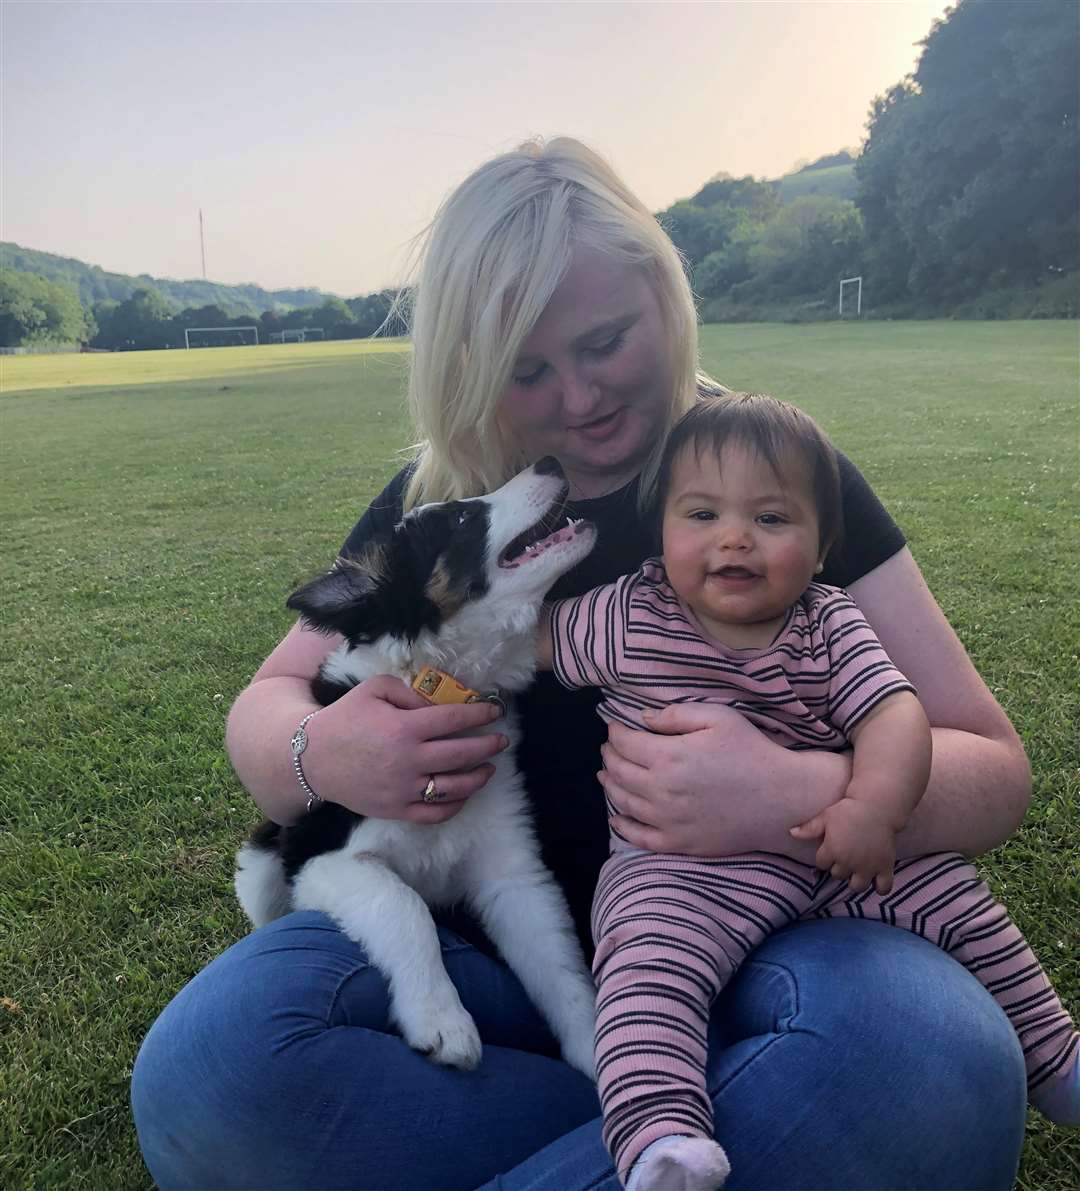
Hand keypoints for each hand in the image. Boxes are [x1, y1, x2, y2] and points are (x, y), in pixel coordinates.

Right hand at [302, 675, 508, 823]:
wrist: (311, 759)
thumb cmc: (344, 719)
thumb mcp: (373, 690)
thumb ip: (409, 691)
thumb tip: (439, 702)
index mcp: (404, 727)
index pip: (454, 719)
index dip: (480, 713)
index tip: (496, 710)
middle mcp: (408, 760)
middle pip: (462, 754)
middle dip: (488, 745)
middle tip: (502, 740)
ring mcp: (403, 789)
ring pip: (455, 787)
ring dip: (479, 776)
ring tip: (490, 768)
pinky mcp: (396, 810)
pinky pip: (435, 813)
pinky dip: (456, 805)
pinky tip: (465, 793)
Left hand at [600, 701, 811, 855]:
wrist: (781, 798)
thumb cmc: (752, 752)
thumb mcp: (718, 718)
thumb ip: (676, 715)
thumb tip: (643, 719)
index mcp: (669, 757)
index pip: (624, 743)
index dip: (614, 733)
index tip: (614, 728)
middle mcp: (661, 790)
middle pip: (618, 772)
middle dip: (609, 757)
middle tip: (609, 749)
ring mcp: (668, 820)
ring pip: (623, 802)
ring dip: (610, 786)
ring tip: (606, 775)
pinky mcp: (679, 842)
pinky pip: (640, 838)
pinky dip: (623, 827)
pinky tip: (617, 818)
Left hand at [790, 799, 896, 892]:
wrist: (876, 806)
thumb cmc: (848, 810)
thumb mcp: (826, 817)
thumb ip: (809, 828)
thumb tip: (791, 832)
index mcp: (832, 850)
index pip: (821, 864)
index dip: (825, 857)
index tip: (831, 849)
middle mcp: (848, 862)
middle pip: (838, 875)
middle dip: (839, 867)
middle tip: (845, 855)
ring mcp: (868, 866)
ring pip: (857, 887)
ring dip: (855, 880)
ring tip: (857, 869)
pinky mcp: (885, 867)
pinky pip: (883, 889)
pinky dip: (880, 888)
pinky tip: (876, 879)